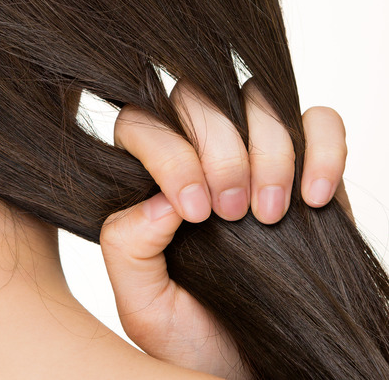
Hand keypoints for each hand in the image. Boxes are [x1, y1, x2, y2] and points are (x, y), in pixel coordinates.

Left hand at [100, 79, 350, 378]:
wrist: (256, 367)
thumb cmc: (195, 338)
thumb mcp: (143, 304)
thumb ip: (127, 247)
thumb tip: (159, 196)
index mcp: (146, 183)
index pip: (140, 123)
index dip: (169, 153)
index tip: (196, 211)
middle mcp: (195, 158)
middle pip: (196, 98)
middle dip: (220, 151)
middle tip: (232, 214)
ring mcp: (252, 158)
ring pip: (256, 99)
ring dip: (269, 152)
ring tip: (270, 215)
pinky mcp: (306, 168)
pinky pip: (320, 123)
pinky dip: (322, 149)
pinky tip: (313, 201)